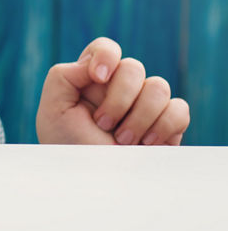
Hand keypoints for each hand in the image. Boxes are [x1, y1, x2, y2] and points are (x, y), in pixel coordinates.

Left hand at [36, 37, 189, 144]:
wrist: (91, 182)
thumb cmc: (68, 146)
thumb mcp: (52, 109)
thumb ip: (64, 76)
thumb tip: (95, 63)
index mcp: (92, 79)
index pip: (105, 48)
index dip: (106, 56)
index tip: (98, 78)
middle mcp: (121, 87)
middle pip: (133, 67)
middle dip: (119, 99)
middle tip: (103, 125)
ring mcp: (146, 104)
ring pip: (159, 87)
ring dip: (138, 118)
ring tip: (122, 141)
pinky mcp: (167, 124)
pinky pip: (179, 109)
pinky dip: (163, 127)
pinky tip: (146, 144)